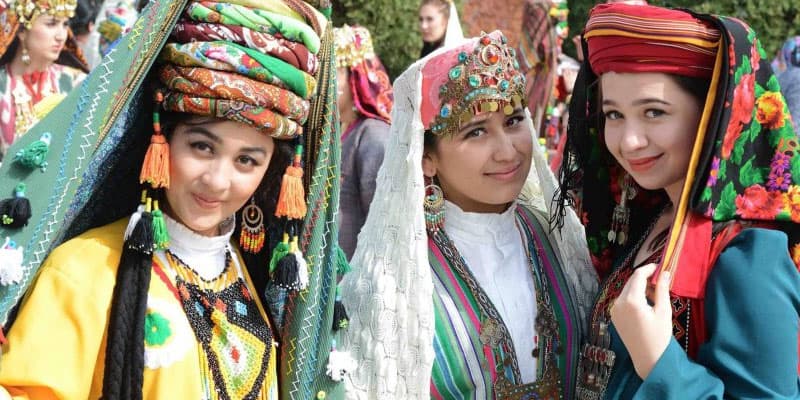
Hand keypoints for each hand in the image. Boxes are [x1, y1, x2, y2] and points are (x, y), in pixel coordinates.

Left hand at [609, 263, 672, 379]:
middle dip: (644, 278)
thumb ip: (662, 289)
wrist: (648, 358)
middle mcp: (619, 303)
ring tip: (655, 296)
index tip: (659, 267)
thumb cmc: (659, 336)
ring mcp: (614, 309)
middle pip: (631, 281)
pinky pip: (623, 299)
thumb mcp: (663, 311)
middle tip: (660, 281)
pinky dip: (633, 297)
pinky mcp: (614, 316)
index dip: (649, 268)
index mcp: (631, 301)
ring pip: (627, 290)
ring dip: (639, 288)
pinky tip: (645, 304)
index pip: (638, 275)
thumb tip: (664, 272)